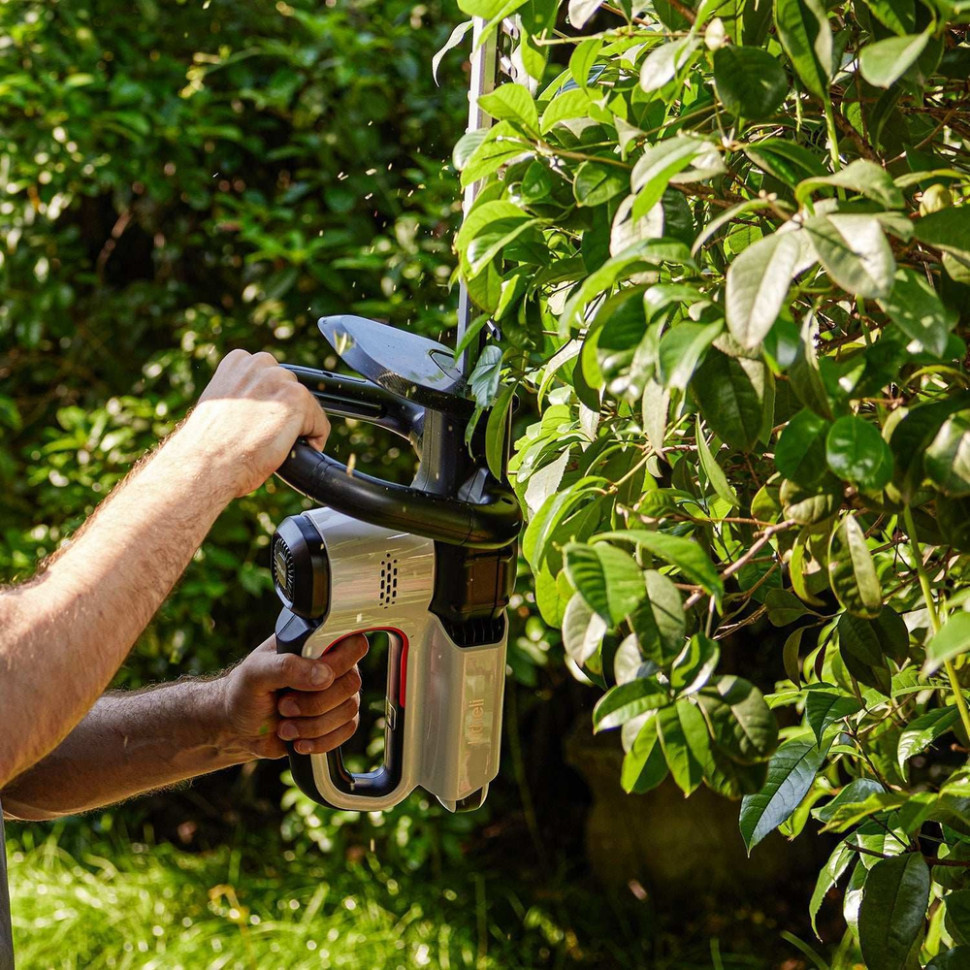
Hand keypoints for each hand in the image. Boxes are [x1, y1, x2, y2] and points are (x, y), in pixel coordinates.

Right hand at [180, 349, 330, 497]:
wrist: (205, 463)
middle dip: (285, 412)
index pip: (270, 374)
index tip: (264, 421)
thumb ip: (242, 394)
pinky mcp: (296, 400)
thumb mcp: (222, 405)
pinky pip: (320, 424)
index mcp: (237, 362)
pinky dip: (314, 440)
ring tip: (276, 444)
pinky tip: (292, 451)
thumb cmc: (207, 445)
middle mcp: (259, 364)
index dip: (271, 401)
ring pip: (306, 406)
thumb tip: (259, 407)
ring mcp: (279, 380)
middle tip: (269, 436)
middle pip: (291, 387)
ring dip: (299, 425)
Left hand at [219, 634, 366, 759]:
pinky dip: (321, 740)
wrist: (238, 728)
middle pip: (351, 683)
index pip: (352, 644)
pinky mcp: (336, 720)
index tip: (315, 678)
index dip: (340, 663)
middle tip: (284, 706)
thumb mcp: (255, 673)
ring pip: (349, 710)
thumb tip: (324, 676)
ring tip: (284, 726)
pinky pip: (347, 730)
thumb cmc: (244, 692)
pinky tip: (298, 741)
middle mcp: (331, 667)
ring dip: (313, 725)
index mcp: (315, 645)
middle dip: (315, 703)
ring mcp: (336, 694)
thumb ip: (287, 667)